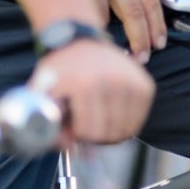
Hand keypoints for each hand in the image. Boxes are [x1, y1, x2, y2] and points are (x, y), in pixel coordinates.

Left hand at [31, 39, 155, 144]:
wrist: (82, 42)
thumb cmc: (62, 70)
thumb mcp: (44, 90)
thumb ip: (47, 121)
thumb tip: (65, 147)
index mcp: (83, 83)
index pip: (86, 131)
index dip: (76, 136)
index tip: (72, 127)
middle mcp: (110, 80)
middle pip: (106, 133)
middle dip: (93, 138)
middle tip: (85, 128)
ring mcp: (130, 81)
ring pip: (124, 131)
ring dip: (110, 135)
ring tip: (98, 123)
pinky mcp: (145, 84)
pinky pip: (138, 121)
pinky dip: (127, 126)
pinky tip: (113, 117)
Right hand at [73, 0, 167, 62]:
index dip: (156, 24)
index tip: (158, 44)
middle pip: (135, 10)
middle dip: (139, 38)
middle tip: (141, 57)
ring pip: (108, 18)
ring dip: (104, 33)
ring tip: (97, 39)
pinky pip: (87, 15)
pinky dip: (85, 24)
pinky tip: (78, 22)